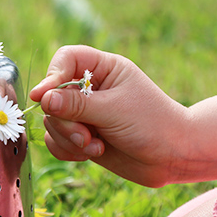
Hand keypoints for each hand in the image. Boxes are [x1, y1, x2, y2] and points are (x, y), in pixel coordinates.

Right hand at [29, 45, 187, 186]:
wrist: (173, 157)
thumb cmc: (152, 125)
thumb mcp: (114, 110)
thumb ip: (76, 105)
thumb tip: (43, 99)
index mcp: (104, 69)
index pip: (66, 60)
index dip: (51, 76)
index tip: (42, 97)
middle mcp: (91, 89)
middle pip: (54, 96)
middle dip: (65, 121)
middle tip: (85, 136)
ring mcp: (85, 114)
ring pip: (52, 122)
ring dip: (69, 139)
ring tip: (96, 147)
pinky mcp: (82, 136)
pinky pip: (56, 141)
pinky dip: (67, 150)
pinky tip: (90, 154)